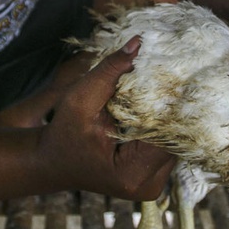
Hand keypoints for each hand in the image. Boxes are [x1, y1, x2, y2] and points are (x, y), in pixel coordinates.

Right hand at [37, 37, 174, 199]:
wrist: (51, 162)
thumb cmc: (62, 133)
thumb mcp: (79, 99)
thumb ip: (109, 72)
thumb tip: (138, 43)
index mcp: (132, 173)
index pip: (168, 132)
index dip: (173, 102)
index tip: (176, 73)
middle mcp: (149, 185)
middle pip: (177, 137)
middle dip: (171, 106)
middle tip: (174, 73)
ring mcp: (153, 184)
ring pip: (175, 140)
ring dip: (168, 114)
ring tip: (166, 86)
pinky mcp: (153, 176)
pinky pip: (167, 145)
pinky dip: (162, 124)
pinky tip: (157, 103)